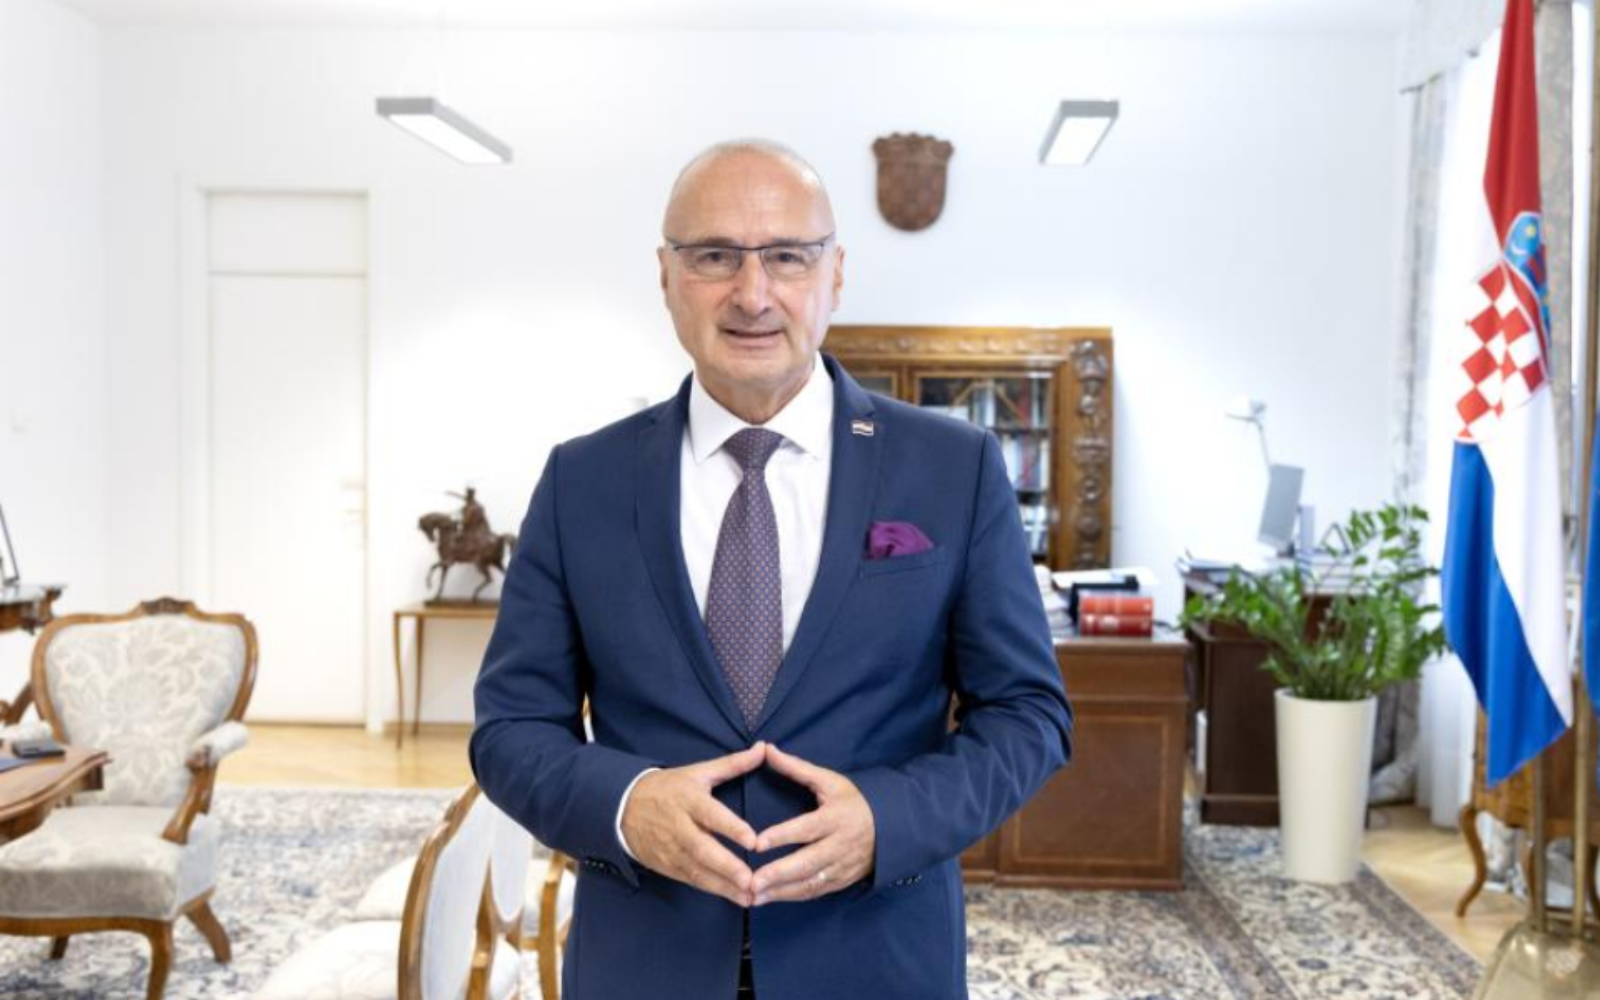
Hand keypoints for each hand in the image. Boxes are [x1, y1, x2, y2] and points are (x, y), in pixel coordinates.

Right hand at [621, 742, 766, 906]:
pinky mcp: (666, 865)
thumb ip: (734, 763)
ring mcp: (671, 849)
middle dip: (727, 867)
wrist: (623, 807)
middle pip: (703, 849)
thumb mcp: (698, 771)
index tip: (753, 841)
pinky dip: (711, 889)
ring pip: (697, 871)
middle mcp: (679, 826)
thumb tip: (764, 748)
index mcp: (689, 799)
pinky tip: (732, 897)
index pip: (711, 814)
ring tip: (749, 897)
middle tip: (752, 880)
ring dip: (723, 886)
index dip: (731, 828)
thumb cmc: (669, 788)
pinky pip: (690, 880)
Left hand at [750, 744, 875, 904]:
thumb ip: (796, 768)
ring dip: (781, 891)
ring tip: (753, 896)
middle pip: (807, 862)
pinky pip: (815, 892)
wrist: (893, 826)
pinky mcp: (842, 881)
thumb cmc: (854, 800)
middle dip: (779, 873)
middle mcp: (840, 845)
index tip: (758, 842)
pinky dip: (792, 897)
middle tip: (752, 881)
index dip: (783, 835)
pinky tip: (770, 899)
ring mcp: (842, 866)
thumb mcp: (829, 780)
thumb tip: (767, 749)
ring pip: (810, 883)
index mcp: (836, 817)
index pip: (807, 828)